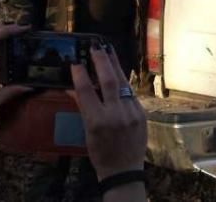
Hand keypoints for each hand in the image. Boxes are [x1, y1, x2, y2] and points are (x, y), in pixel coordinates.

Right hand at [70, 46, 147, 180]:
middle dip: (102, 61)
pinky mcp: (142, 113)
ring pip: (123, 83)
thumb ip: (83, 108)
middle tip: (95, 46)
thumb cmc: (100, 153)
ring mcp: (132, 112)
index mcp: (98, 121)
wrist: (124, 169)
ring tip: (108, 50)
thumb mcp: (87, 132)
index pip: (86, 92)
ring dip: (115, 65)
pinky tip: (118, 71)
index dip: (80, 75)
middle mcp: (116, 114)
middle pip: (109, 81)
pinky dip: (123, 82)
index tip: (75, 62)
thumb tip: (73, 87)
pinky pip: (130, 93)